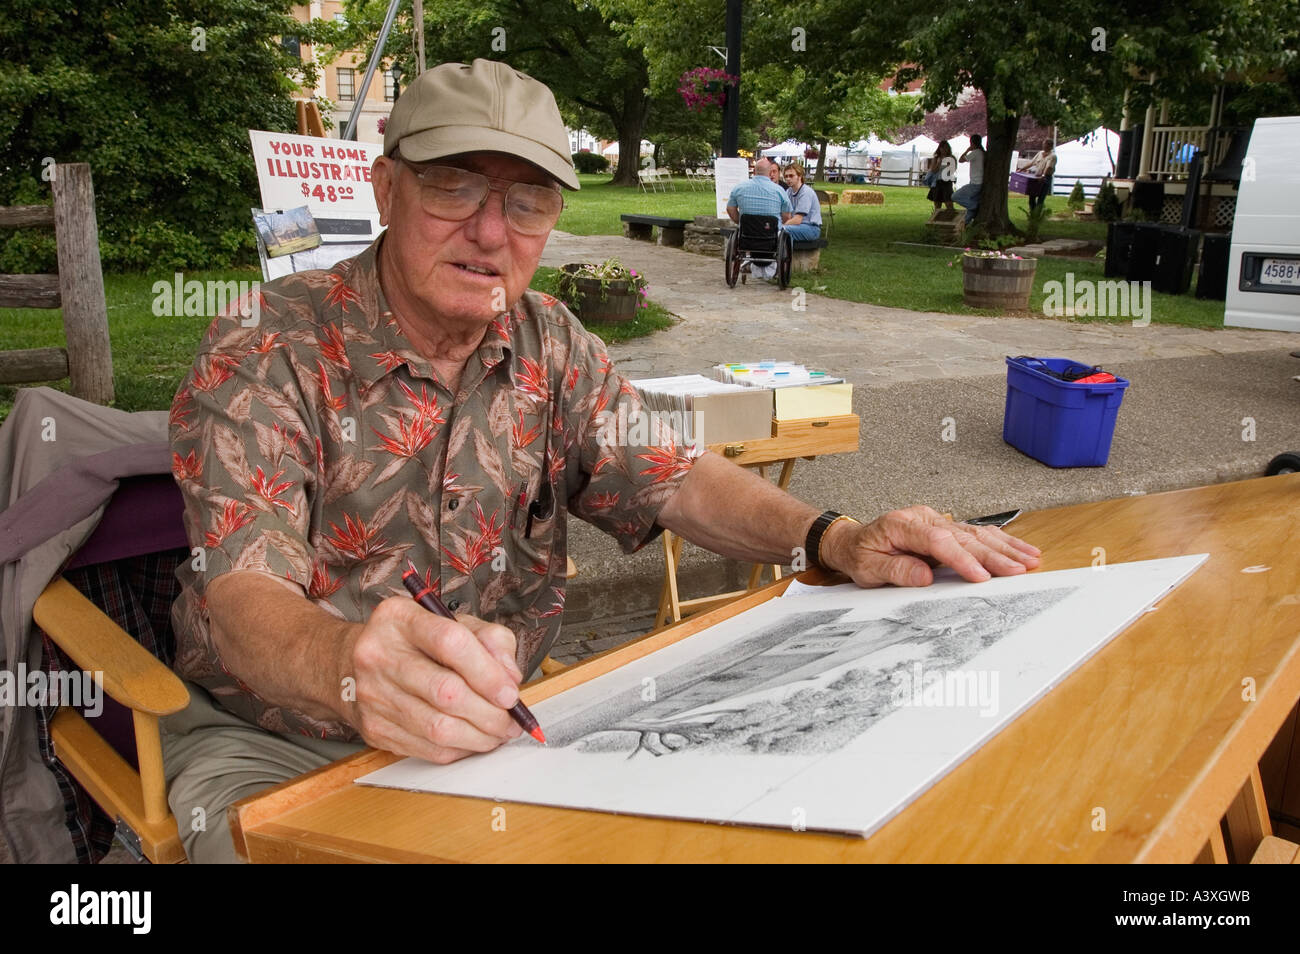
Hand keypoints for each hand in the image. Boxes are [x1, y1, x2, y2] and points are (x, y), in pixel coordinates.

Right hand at [341, 597, 523, 763]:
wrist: (350, 665)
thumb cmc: (412, 643)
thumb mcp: (452, 623)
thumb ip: (490, 640)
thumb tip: (509, 677)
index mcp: (400, 619)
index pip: (450, 643)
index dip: (487, 673)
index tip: (510, 693)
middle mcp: (379, 655)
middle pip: (446, 692)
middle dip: (490, 713)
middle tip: (512, 720)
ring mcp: (373, 695)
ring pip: (438, 728)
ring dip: (479, 737)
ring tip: (498, 733)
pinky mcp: (374, 728)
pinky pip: (427, 749)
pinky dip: (459, 749)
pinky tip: (472, 740)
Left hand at [820, 505, 1040, 587]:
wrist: (852, 542)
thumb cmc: (860, 555)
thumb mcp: (868, 569)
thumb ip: (896, 571)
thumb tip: (924, 576)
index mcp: (901, 525)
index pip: (938, 541)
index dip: (961, 559)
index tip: (980, 576)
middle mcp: (922, 518)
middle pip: (963, 536)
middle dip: (994, 554)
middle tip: (1019, 569)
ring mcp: (936, 520)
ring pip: (975, 533)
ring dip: (1004, 547)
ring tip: (1030, 559)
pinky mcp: (944, 527)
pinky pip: (975, 534)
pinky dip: (999, 543)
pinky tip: (1019, 550)